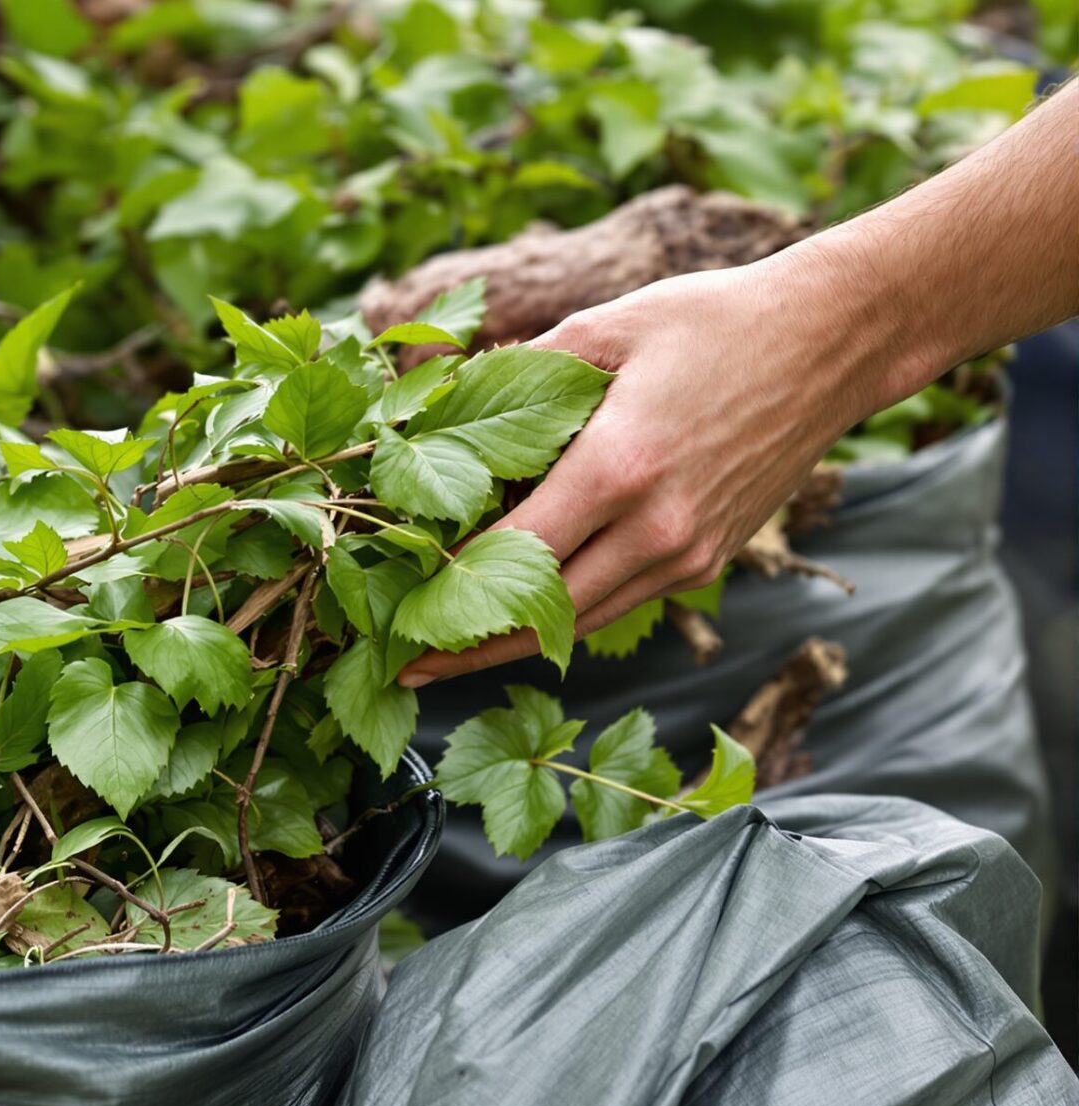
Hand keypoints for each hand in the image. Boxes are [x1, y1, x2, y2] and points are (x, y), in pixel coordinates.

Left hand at [399, 251, 898, 685]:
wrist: (834, 340)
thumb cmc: (713, 321)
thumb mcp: (604, 328)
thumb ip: (517, 377)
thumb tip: (438, 409)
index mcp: (619, 467)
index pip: (511, 555)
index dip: (444, 592)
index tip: (392, 613)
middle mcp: (656, 528)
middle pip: (539, 617)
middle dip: (463, 648)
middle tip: (400, 664)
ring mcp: (688, 553)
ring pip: (579, 623)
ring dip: (510, 645)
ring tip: (441, 657)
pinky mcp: (707, 561)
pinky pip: (617, 604)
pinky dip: (561, 617)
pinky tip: (512, 617)